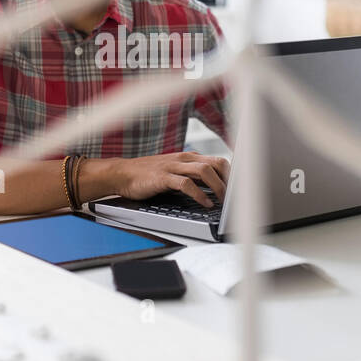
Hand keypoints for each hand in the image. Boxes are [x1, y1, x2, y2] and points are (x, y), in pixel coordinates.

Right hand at [112, 151, 229, 207]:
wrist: (122, 173)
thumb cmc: (148, 175)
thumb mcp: (174, 171)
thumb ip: (192, 175)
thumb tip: (213, 188)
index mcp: (188, 157)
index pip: (218, 161)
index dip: (231, 175)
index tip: (238, 190)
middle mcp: (184, 158)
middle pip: (216, 163)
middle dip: (228, 180)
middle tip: (233, 197)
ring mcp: (173, 167)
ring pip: (204, 171)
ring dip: (217, 187)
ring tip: (222, 201)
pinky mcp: (163, 178)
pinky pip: (186, 184)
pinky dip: (199, 194)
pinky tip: (205, 203)